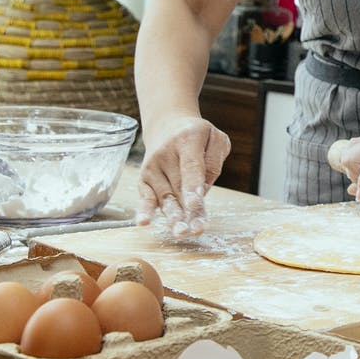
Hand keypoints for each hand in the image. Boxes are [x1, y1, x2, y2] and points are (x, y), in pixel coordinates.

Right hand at [136, 115, 229, 236]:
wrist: (167, 126)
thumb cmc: (197, 137)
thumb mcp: (215, 139)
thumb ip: (214, 161)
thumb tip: (203, 189)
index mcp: (187, 140)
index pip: (191, 167)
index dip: (193, 187)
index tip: (195, 205)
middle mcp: (166, 154)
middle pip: (179, 187)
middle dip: (188, 211)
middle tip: (195, 229)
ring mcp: (153, 167)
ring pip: (166, 196)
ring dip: (173, 217)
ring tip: (181, 232)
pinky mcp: (144, 179)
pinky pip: (145, 197)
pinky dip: (144, 210)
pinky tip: (144, 223)